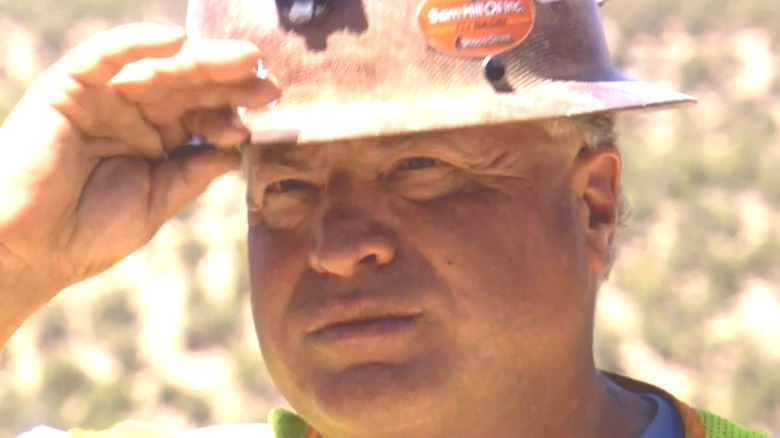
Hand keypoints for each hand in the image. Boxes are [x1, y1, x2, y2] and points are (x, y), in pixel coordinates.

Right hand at [0, 23, 278, 340]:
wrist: (28, 250)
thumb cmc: (90, 234)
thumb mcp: (158, 200)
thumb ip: (195, 170)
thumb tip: (237, 149)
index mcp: (157, 141)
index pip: (203, 114)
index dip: (235, 107)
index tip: (271, 106)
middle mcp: (133, 114)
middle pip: (188, 87)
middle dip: (228, 81)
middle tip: (267, 78)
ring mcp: (103, 99)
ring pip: (158, 69)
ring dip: (200, 61)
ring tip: (241, 58)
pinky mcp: (68, 88)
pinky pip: (105, 57)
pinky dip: (138, 44)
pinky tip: (176, 41)